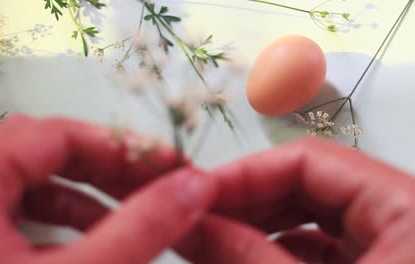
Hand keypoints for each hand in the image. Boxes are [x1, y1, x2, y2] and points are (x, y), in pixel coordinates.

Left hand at [0, 115, 216, 263]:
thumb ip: (141, 228)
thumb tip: (193, 186)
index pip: (53, 135)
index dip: (117, 146)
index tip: (165, 165)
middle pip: (41, 152)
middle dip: (104, 167)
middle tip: (153, 183)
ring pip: (29, 182)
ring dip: (85, 194)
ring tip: (132, 214)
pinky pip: (14, 212)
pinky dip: (58, 219)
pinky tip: (92, 239)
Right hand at [176, 138, 414, 263]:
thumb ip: (251, 259)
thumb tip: (190, 227)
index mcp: (410, 209)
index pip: (311, 159)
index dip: (245, 172)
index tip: (198, 192)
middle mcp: (402, 217)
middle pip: (307, 185)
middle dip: (245, 202)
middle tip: (197, 219)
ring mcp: (389, 242)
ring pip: (310, 216)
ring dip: (257, 226)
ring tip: (213, 239)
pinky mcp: (376, 263)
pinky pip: (321, 246)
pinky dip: (279, 250)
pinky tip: (247, 257)